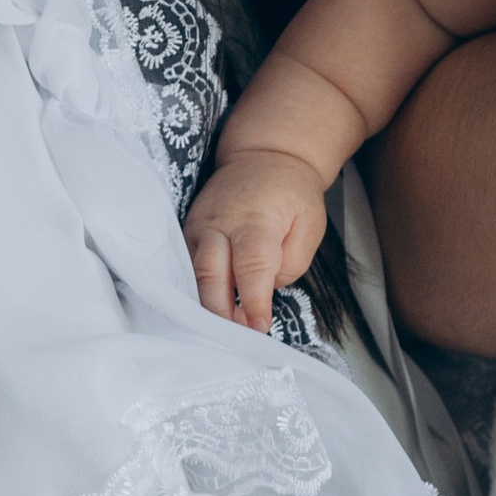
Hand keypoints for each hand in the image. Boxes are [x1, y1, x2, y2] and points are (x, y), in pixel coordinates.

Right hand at [184, 145, 332, 331]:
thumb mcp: (310, 224)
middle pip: (211, 274)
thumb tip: (264, 290)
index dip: (253, 302)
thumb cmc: (292, 193)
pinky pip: (185, 266)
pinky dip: (193, 290)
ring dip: (204, 305)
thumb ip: (291, 262)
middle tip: (236, 339)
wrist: (263, 156)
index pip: (252, 267)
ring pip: (193, 273)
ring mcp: (199, 226)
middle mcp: (220, 223)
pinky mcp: (187, 230)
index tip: (258, 328)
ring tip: (221, 331)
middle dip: (221, 312)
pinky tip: (205, 310)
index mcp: (256, 220)